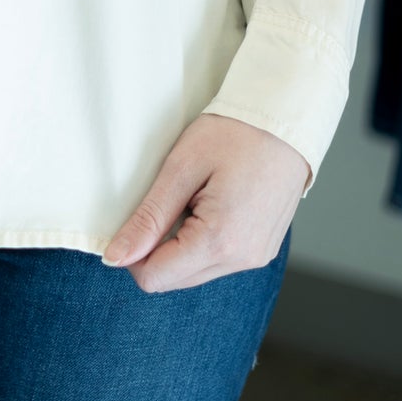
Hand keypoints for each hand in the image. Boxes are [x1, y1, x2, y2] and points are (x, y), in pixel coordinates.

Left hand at [101, 114, 309, 291]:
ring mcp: (257, 257)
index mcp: (219, 241)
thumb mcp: (181, 168)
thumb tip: (115, 257)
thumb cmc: (235, 134)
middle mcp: (242, 259)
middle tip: (164, 202)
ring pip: (195, 273)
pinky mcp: (262, 250)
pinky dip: (202, 242)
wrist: (286, 121)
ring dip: (179, 245)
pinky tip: (209, 206)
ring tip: (192, 199)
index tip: (135, 217)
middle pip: (174, 280)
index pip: (154, 278)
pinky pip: (218, 262)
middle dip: (155, 249)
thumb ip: (148, 219)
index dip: (131, 253)